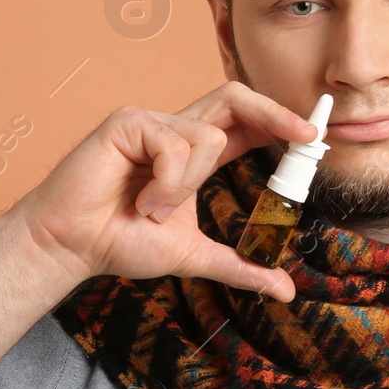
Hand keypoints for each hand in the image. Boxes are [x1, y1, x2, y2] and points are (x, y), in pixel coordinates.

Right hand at [14, 81, 317, 301]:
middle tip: (306, 135)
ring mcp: (151, 122)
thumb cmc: (120, 243)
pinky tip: (139, 201)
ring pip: (208, 137)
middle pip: (235, 98)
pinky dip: (166, 184)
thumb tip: (286, 290)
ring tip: (154, 210)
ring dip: (189, 186)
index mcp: (194, 154)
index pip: (246, 124)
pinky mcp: (128, 122)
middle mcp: (175, 130)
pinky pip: (175, 145)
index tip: (317, 138)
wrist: (71, 247)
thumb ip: (240, 267)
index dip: (280, 123)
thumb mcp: (193, 256)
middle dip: (276, 112)